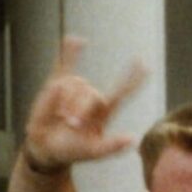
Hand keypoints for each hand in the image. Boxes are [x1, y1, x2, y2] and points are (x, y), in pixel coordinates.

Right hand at [21, 36, 145, 173]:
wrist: (47, 148)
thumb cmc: (72, 150)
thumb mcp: (93, 152)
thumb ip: (112, 147)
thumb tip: (133, 139)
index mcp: (104, 109)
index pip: (123, 90)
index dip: (133, 78)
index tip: (144, 65)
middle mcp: (91, 95)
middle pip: (88, 92)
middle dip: (78, 109)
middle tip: (71, 125)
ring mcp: (74, 89)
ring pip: (71, 85)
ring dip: (64, 103)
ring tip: (59, 117)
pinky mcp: (56, 85)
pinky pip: (63, 65)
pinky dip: (68, 52)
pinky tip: (72, 39)